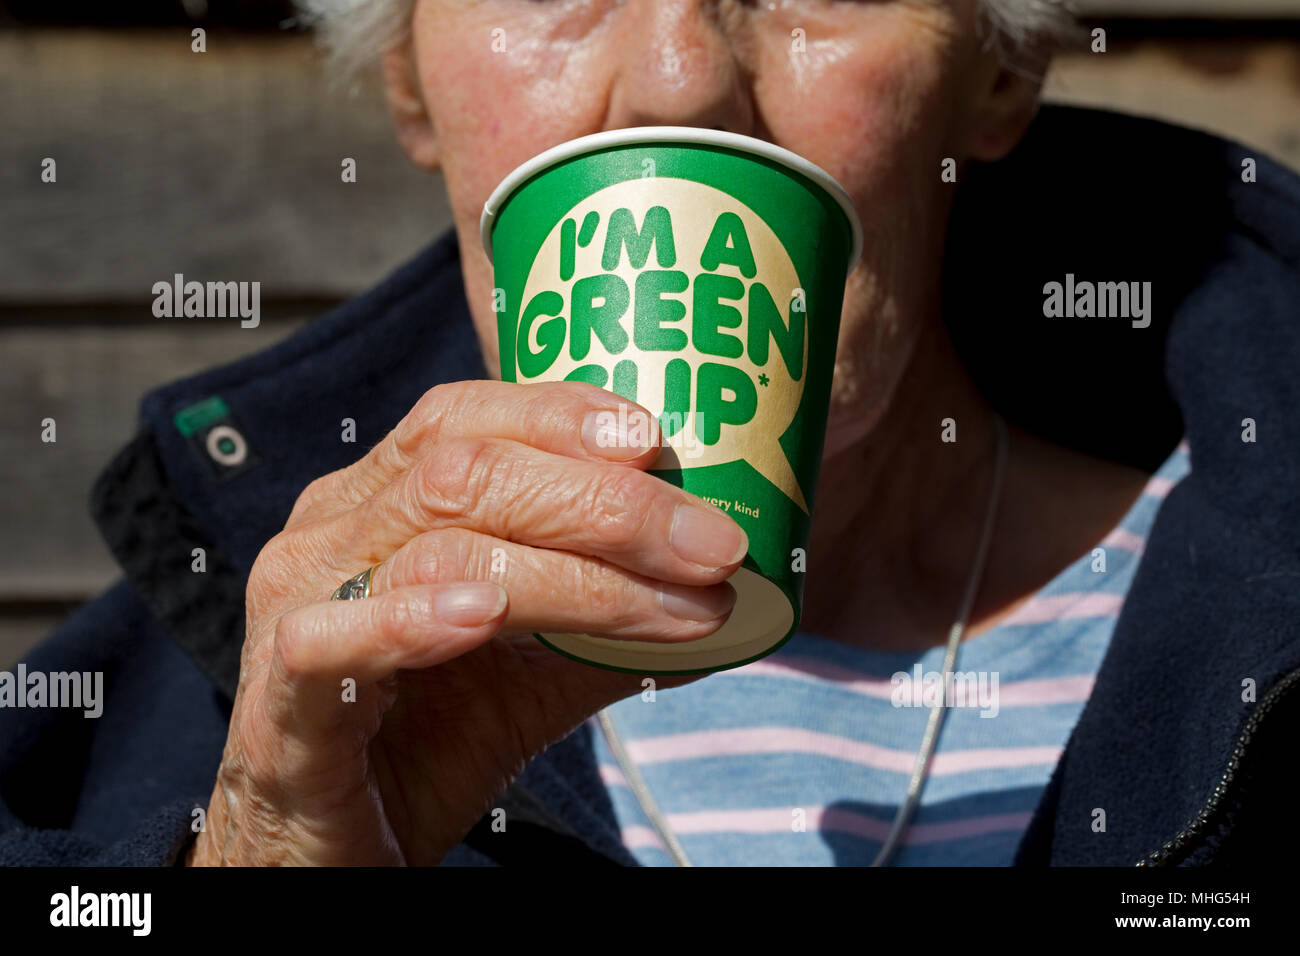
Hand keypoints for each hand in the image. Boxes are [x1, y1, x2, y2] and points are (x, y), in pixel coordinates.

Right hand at [187, 380, 746, 864]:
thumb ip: (609, 617)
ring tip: (669, 604)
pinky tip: (486, 614)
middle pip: (465, 473)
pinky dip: (413, 620)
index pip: (465, 418)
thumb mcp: (538, 666)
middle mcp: (331, 534)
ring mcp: (298, 608)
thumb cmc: (430, 738)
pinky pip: (333, 640)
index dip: (561, 416)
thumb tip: (728, 591)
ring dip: (570, 576)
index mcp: (380, 502)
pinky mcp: (280, 700)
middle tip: (710, 543)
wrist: (337, 850)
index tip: (660, 443)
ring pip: (433, 549)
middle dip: (605, 504)